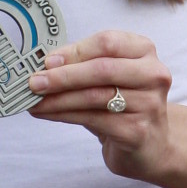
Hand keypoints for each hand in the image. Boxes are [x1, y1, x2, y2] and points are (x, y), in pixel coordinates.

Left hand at [29, 31, 174, 181]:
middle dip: (63, 76)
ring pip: (94, 96)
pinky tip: (46, 113)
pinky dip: (64, 115)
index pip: (107, 42)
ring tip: (34, 100)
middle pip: (102, 69)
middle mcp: (152, 74)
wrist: (152, 145)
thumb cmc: (124, 103)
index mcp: (144, 51)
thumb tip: (44, 64)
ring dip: (58, 99)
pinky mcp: (137, 131)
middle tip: (34, 82)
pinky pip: (93, 119)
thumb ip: (83, 64)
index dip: (74, 51)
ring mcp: (149, 104)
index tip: (47, 61)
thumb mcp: (109, 76)